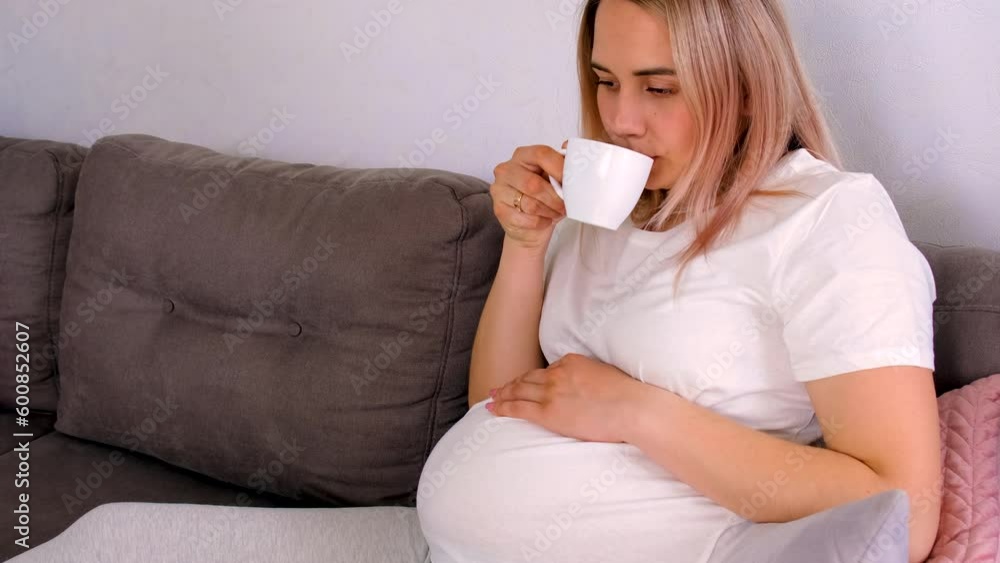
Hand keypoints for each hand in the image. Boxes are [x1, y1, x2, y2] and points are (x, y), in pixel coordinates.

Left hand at [487, 353, 645, 443]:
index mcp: (571, 362)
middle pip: (528, 378)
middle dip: (512, 383)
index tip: (527, 383)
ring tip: (493, 397)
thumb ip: (590, 376)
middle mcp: (557, 374)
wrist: (631, 408)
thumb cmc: (628, 395)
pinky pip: (518, 408)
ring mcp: (551, 393)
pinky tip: (493, 408)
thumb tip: (588, 384)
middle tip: (499, 388)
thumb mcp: (606, 374)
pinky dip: (502, 406)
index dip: (534, 378)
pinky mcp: (548, 412)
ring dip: (503, 393)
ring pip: (519, 390)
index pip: (548, 370)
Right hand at [489, 141, 568, 250]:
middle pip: (534, 184)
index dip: (560, 168)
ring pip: (531, 204)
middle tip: (566, 205)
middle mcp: (506, 169)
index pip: (541, 154)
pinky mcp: (499, 210)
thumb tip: (572, 152)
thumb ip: (562, 164)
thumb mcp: (554, 178)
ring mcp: (499, 190)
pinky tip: (545, 220)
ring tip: (556, 212)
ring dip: (550, 211)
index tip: (573, 181)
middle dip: (555, 198)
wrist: (529, 225)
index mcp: (523, 155)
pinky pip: (526, 219)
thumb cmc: (544, 198)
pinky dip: (541, 222)